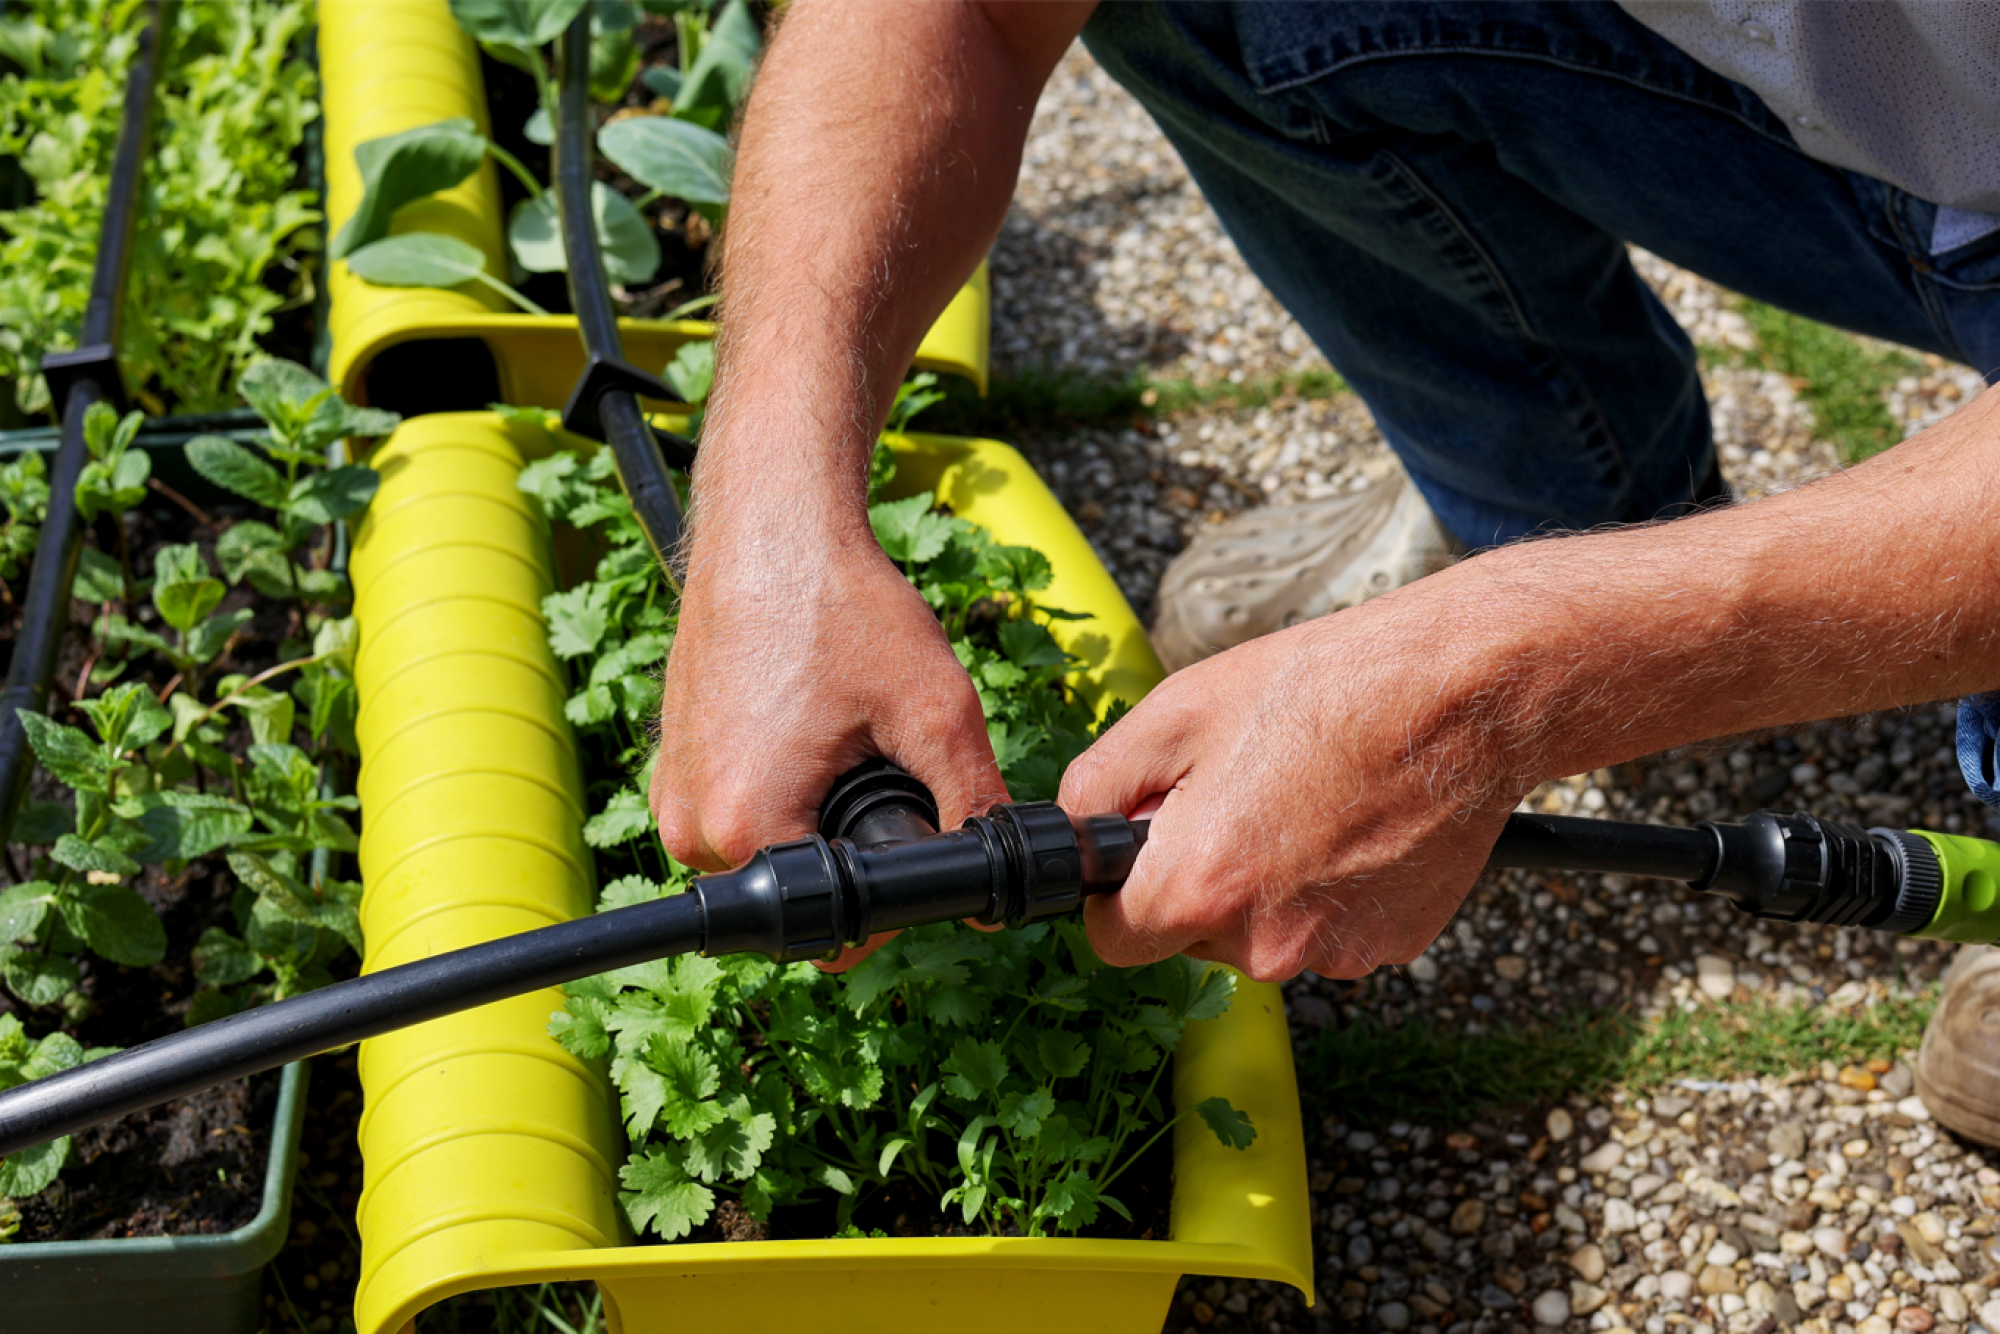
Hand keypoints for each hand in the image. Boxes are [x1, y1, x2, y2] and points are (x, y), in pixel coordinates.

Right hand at [651, 514, 1006, 889]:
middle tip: (886, 770)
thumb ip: (974, 803)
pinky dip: (783, 789)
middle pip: (802, 898)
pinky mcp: (673, 764)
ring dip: (817, 821)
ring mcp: (674, 795)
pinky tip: (811, 730)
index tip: (920, 835)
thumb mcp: (936, 710)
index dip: (897, 903)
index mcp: (746, 828)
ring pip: (771, 855)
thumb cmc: (843, 606)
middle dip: (856, 854)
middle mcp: (692, 827)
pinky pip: (739, 813)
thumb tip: (998, 875)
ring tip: (846, 741)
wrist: (775, 527)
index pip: (835, 933)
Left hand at [1059, 588, 1527, 980]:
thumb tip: (1072, 833)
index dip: (1117, 890)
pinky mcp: (1391, 947)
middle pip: (1192, 935)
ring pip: (1261, 934)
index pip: (1112, 941)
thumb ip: (1096, 785)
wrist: (1458, 697)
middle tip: (1240, 793)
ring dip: (1265, 884)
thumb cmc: (1321, 691)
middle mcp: (1263, 944)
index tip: (1145, 844)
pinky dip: (1327, 888)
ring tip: (1303, 797)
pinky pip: (1326, 929)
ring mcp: (1334, 954)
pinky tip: (1351, 821)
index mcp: (1197, 890)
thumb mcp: (1176, 713)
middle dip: (1198, 877)